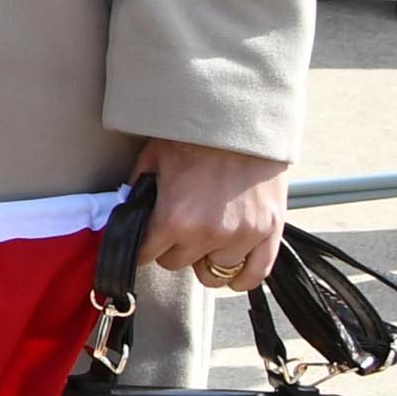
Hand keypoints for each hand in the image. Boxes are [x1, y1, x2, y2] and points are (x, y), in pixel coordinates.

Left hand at [136, 137, 288, 290]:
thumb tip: (127, 217)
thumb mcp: (152, 160)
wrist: (240, 119)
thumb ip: (138, 194)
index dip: (143, 247)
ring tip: (205, 237)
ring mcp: (242, 237)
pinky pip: (254, 276)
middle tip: (177, 227)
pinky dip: (239, 276)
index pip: (146, 256)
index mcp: (175, 218)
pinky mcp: (270, 233)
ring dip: (205, 259)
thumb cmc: (194, 136)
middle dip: (172, 248)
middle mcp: (208, 234)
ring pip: (212, 274)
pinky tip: (228, 263)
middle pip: (177, 264)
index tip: (146, 241)